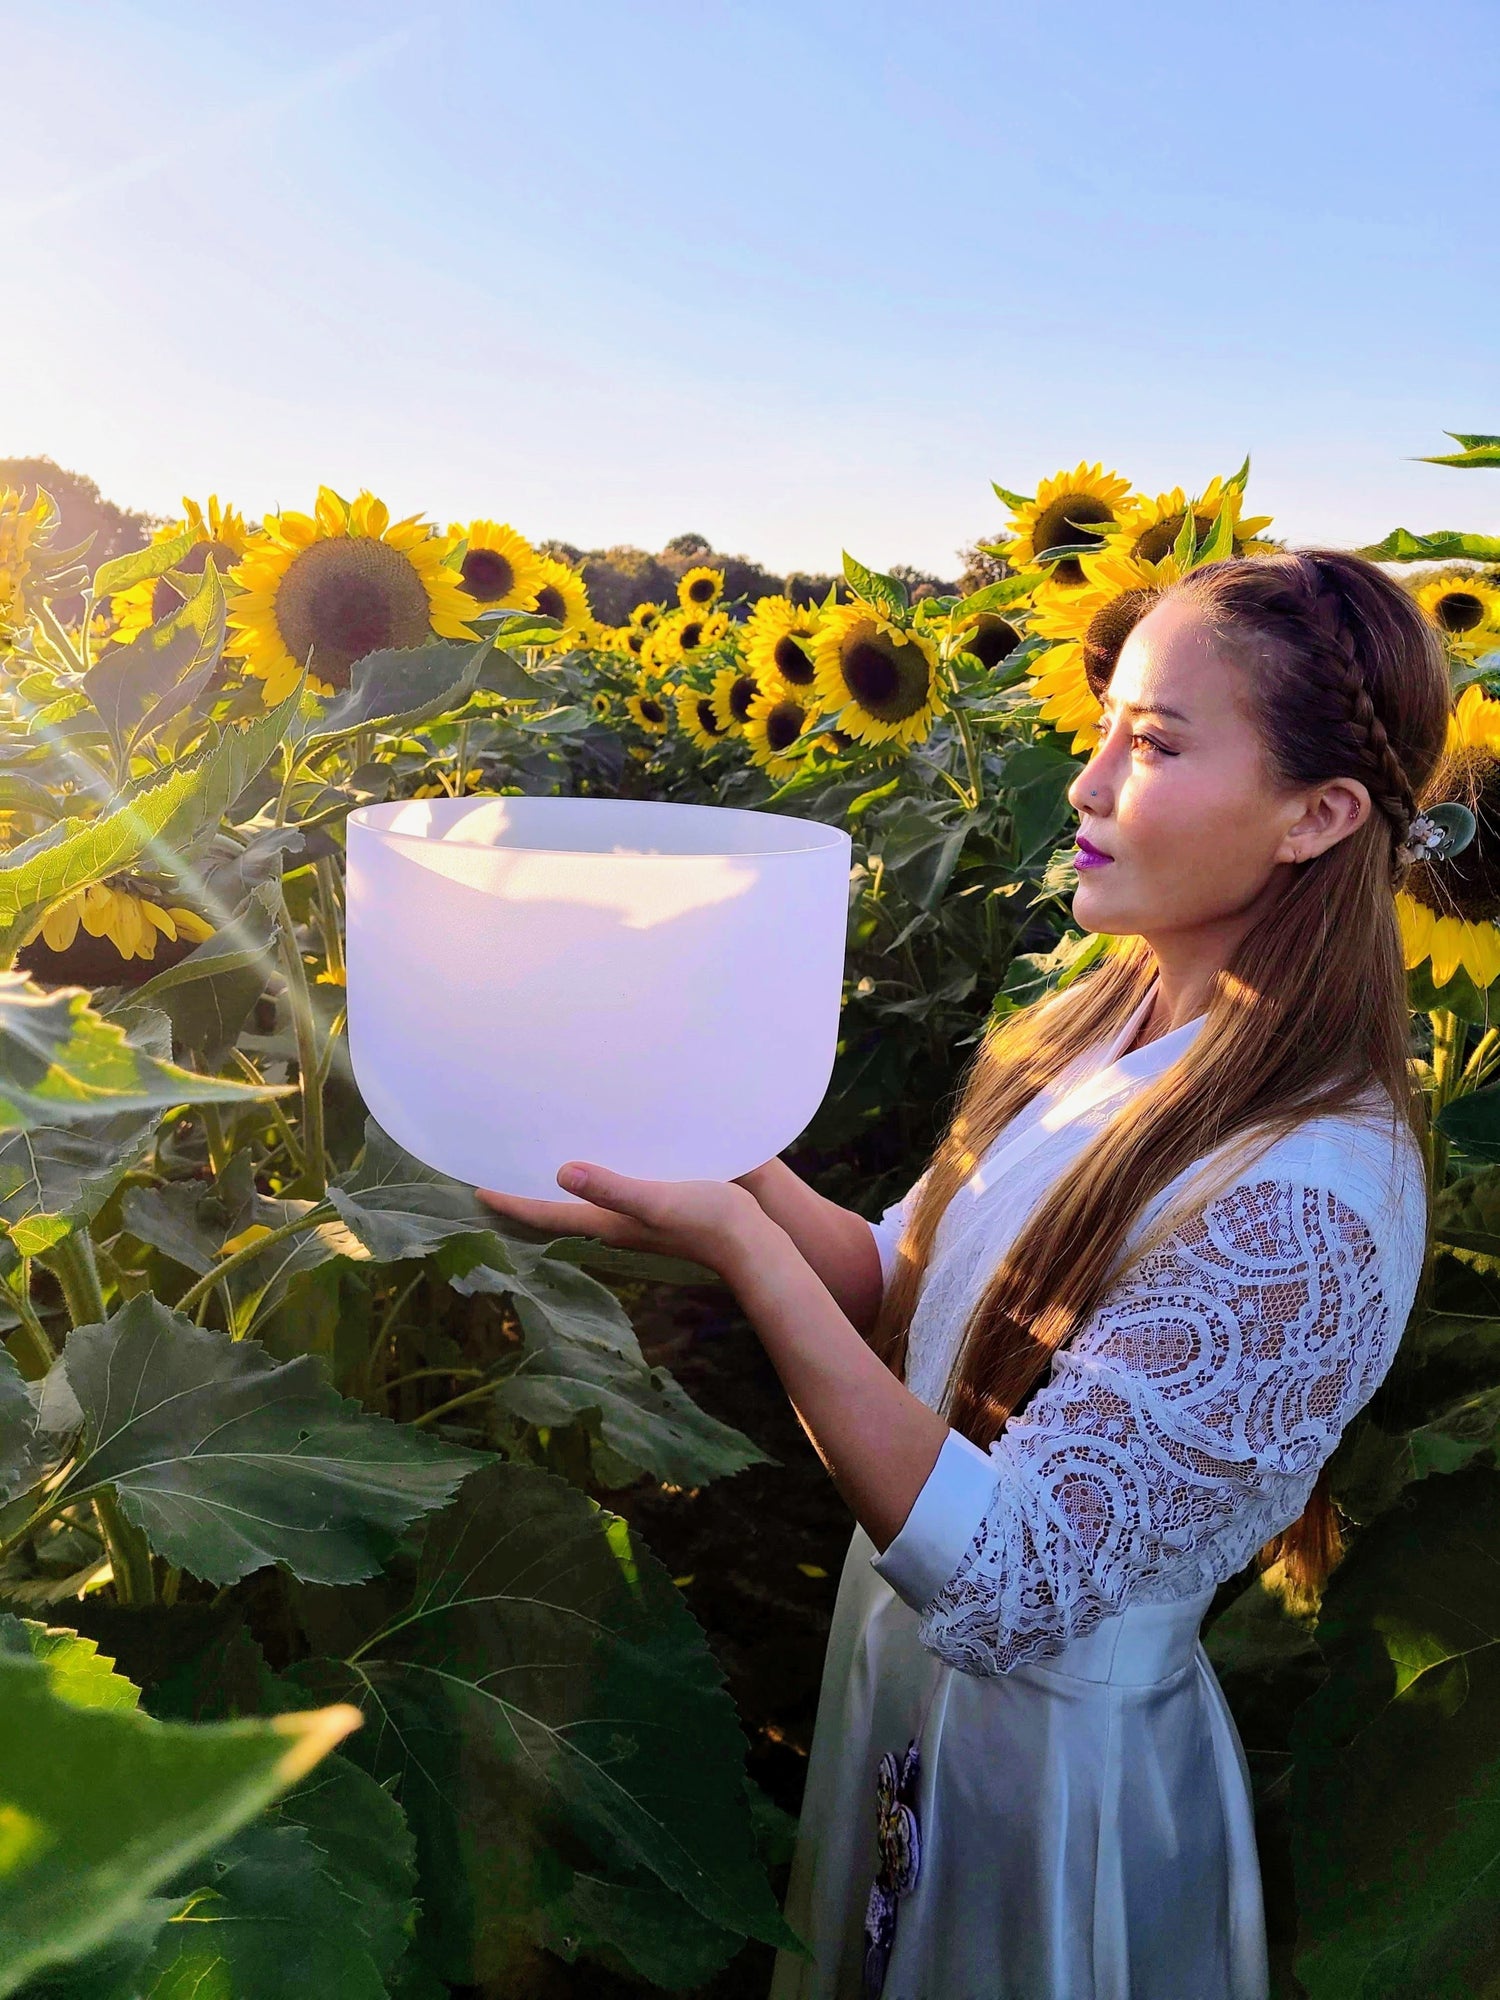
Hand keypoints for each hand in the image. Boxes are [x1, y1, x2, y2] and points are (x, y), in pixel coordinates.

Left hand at [478, 1162, 774, 1280]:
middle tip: (497, 1170)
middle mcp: (615, 1221)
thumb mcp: (657, 1201)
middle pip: (558, 1209)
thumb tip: (561, 1172)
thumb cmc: (708, 1220)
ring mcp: (637, 1214)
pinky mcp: (659, 1201)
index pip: (546, 1215)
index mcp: (607, 1223)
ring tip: (536, 1160)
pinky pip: (612, 1187)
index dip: (511, 1203)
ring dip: (557, 1185)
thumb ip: (613, 1187)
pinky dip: (594, 1174)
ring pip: (584, 1199)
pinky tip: (604, 1152)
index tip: (477, 1190)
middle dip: (527, 1192)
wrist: (755, 1238)